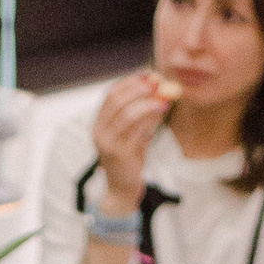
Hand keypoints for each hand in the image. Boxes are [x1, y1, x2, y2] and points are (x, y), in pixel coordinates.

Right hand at [90, 68, 175, 197]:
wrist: (122, 188)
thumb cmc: (129, 158)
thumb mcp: (133, 132)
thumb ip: (142, 114)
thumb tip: (159, 91)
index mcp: (99, 123)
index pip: (111, 95)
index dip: (130, 82)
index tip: (148, 75)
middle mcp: (99, 131)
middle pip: (116, 101)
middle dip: (138, 89)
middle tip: (157, 84)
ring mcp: (107, 143)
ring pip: (126, 114)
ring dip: (147, 103)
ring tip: (163, 98)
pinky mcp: (120, 154)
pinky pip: (136, 131)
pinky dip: (150, 118)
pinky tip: (162, 111)